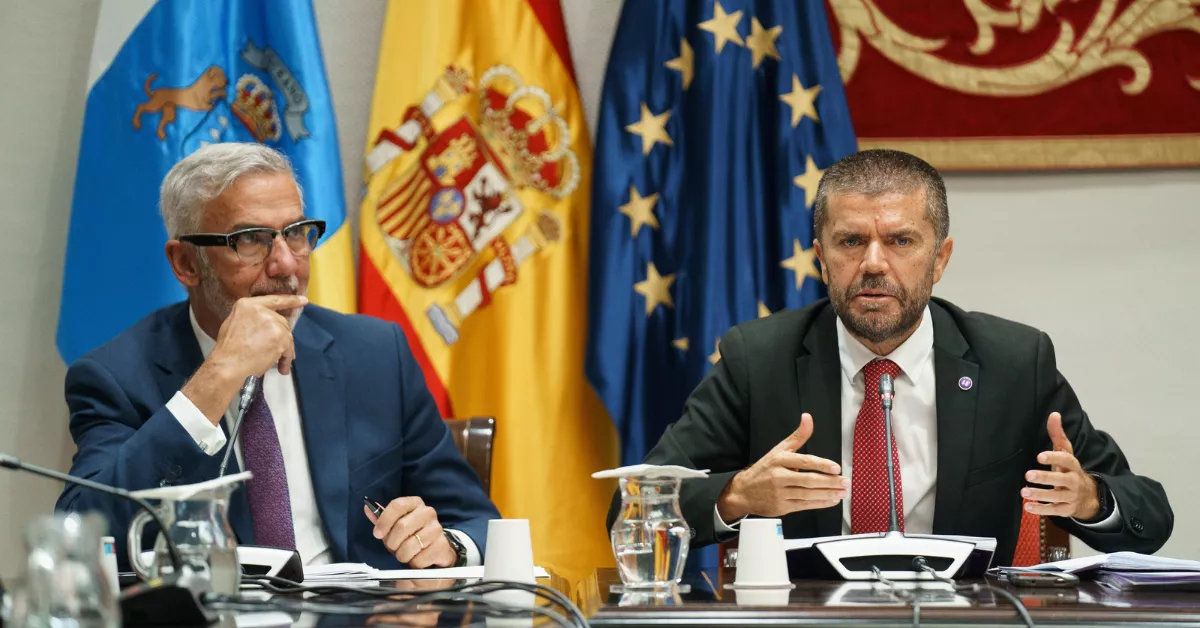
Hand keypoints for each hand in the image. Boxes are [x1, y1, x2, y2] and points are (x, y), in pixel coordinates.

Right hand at [210, 294, 306, 377]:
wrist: (229, 365)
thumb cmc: (228, 349)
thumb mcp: (233, 323)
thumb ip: (250, 317)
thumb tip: (262, 321)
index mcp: (247, 304)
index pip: (273, 300)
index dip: (290, 300)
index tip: (303, 300)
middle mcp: (262, 310)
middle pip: (281, 321)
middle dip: (281, 336)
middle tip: (278, 350)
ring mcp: (272, 323)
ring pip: (286, 335)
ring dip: (284, 350)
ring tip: (278, 363)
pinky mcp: (280, 337)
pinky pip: (289, 348)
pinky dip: (286, 359)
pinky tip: (281, 367)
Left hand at [365, 497, 455, 567]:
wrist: (433, 553)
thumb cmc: (410, 537)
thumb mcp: (393, 528)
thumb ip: (381, 519)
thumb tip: (367, 508)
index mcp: (415, 503)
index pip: (398, 505)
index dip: (384, 520)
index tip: (377, 533)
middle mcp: (428, 513)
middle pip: (402, 526)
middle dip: (392, 542)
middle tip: (393, 547)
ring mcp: (437, 529)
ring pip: (410, 545)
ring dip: (402, 555)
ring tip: (405, 554)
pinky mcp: (442, 546)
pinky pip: (420, 558)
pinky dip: (414, 563)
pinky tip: (418, 559)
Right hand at [716, 413, 848, 520]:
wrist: (744, 491)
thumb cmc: (765, 469)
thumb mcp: (779, 449)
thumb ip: (797, 436)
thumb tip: (808, 417)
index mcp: (779, 459)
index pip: (804, 461)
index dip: (821, 464)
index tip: (836, 468)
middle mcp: (779, 476)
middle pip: (808, 480)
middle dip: (829, 482)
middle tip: (845, 482)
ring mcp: (780, 493)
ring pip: (808, 494)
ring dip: (828, 494)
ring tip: (842, 492)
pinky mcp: (782, 506)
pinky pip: (804, 505)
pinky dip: (820, 503)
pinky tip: (831, 500)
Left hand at [1022, 412, 1099, 519]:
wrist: (1088, 496)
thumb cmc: (1069, 469)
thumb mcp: (1065, 452)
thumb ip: (1057, 435)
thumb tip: (1054, 414)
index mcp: (1073, 465)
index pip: (1067, 459)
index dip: (1054, 457)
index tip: (1039, 456)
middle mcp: (1073, 481)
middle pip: (1062, 479)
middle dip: (1046, 477)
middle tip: (1027, 475)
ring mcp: (1071, 496)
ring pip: (1057, 496)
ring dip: (1040, 494)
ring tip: (1023, 492)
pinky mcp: (1066, 509)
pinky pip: (1054, 511)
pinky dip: (1041, 510)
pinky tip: (1027, 507)